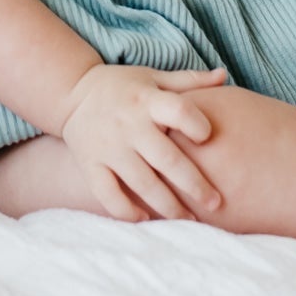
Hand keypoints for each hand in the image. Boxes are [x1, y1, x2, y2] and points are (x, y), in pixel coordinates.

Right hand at [53, 63, 226, 222]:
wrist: (71, 93)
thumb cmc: (123, 87)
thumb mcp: (153, 77)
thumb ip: (189, 80)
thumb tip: (223, 75)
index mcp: (147, 100)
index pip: (178, 111)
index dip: (197, 125)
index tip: (208, 138)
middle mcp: (128, 125)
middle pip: (166, 159)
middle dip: (194, 185)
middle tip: (216, 203)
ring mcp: (108, 148)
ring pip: (142, 184)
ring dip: (168, 206)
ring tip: (189, 220)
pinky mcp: (91, 165)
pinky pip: (109, 195)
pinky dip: (127, 211)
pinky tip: (146, 219)